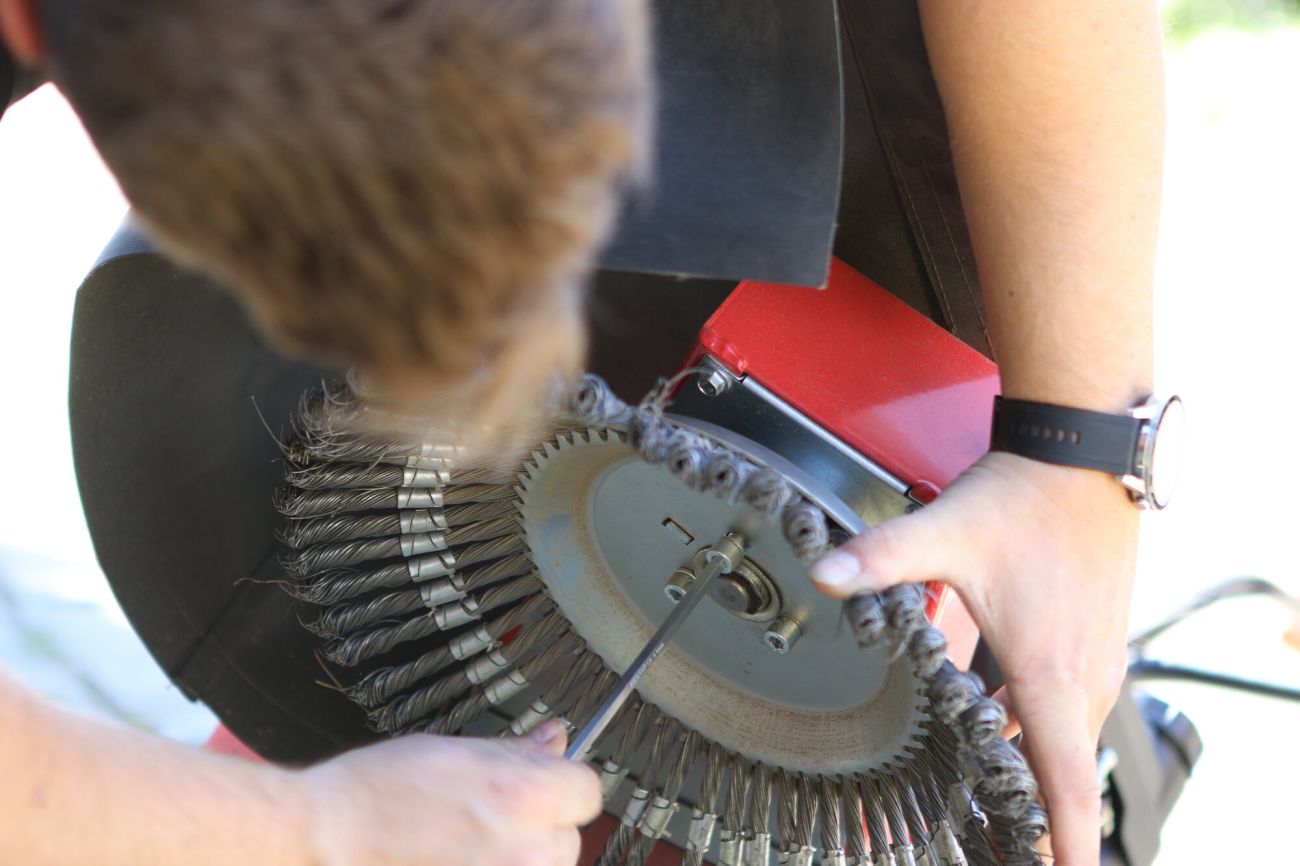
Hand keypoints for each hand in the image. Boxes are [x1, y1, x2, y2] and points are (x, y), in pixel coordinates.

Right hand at [297, 720, 601, 865]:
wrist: (322, 842)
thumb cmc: (378, 795)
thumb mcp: (456, 752)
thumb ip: (517, 752)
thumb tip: (557, 739)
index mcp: (528, 795)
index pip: (587, 790)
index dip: (559, 785)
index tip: (537, 790)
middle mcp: (530, 849)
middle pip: (567, 838)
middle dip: (537, 827)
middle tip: (485, 822)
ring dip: (518, 859)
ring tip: (464, 851)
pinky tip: (456, 863)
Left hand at [810, 452, 1136, 865]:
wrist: (1083, 453)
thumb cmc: (1026, 499)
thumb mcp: (946, 532)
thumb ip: (881, 558)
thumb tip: (826, 575)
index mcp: (1050, 671)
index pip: (1065, 784)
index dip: (1063, 843)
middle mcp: (1083, 676)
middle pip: (1065, 773)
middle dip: (1040, 821)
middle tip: (1001, 846)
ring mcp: (1096, 658)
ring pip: (1065, 738)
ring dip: (1037, 773)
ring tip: (1000, 802)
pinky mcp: (1095, 639)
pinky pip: (1069, 707)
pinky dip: (1041, 731)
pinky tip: (999, 721)